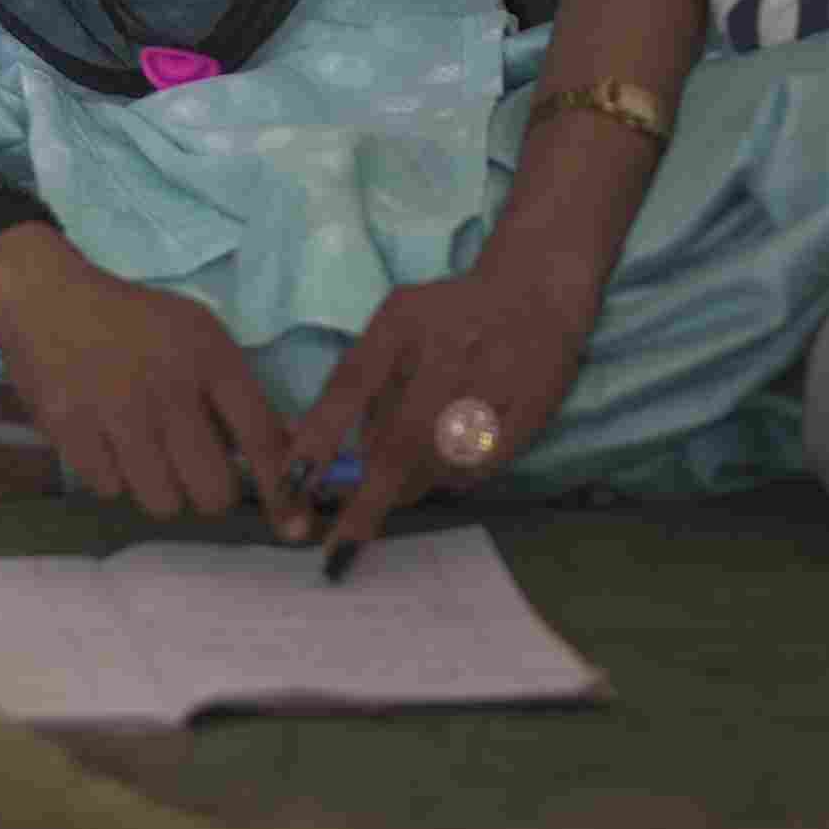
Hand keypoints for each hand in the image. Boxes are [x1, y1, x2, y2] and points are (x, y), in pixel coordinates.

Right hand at [0, 227, 293, 527]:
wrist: (46, 296)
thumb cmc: (132, 321)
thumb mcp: (197, 335)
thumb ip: (236, 394)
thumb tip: (280, 455)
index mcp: (209, 357)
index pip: (260, 437)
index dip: (281, 489)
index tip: (293, 525)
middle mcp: (168, 387)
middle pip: (212, 491)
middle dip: (207, 491)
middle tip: (190, 471)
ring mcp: (117, 411)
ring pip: (161, 501)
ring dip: (156, 486)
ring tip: (141, 452)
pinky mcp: (71, 429)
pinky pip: (109, 489)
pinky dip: (110, 474)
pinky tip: (103, 439)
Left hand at [292, 257, 599, 564]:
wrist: (534, 290)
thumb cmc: (449, 315)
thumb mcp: (396, 326)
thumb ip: (363, 380)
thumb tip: (327, 451)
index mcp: (402, 321)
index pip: (351, 384)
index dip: (320, 437)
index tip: (294, 485)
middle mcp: (448, 349)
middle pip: (402, 441)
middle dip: (368, 500)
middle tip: (346, 538)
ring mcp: (493, 380)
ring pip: (439, 463)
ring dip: (411, 486)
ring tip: (401, 484)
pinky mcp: (531, 409)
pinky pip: (478, 469)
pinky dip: (453, 479)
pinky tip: (447, 464)